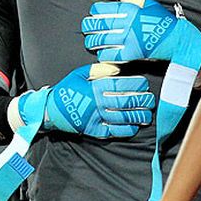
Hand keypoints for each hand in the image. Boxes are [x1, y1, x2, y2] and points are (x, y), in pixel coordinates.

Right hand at [18, 63, 154, 138]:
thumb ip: (99, 70)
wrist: (50, 110)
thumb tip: (117, 69)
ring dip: (137, 116)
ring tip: (147, 114)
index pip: (119, 85)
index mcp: (93, 88)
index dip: (134, 84)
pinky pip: (113, 131)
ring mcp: (95, 118)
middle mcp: (96, 104)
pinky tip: (134, 126)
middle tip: (150, 99)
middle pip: (124, 102)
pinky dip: (125, 130)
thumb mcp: (80, 73)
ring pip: (121, 118)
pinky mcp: (94, 130)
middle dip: (140, 101)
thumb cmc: (67, 89)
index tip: (143, 83)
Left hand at [81, 0, 200, 62]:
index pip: (105, 9)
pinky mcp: (132, 53)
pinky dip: (104, 55)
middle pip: (100, 24)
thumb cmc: (165, 23)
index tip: (93, 14)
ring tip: (91, 42)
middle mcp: (128, 23)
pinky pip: (112, 55)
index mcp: (131, 10)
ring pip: (103, 40)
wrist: (178, 40)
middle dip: (90, 26)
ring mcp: (130, 39)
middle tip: (87, 28)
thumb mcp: (151, 4)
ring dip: (93, 41)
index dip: (95, 12)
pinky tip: (102, 53)